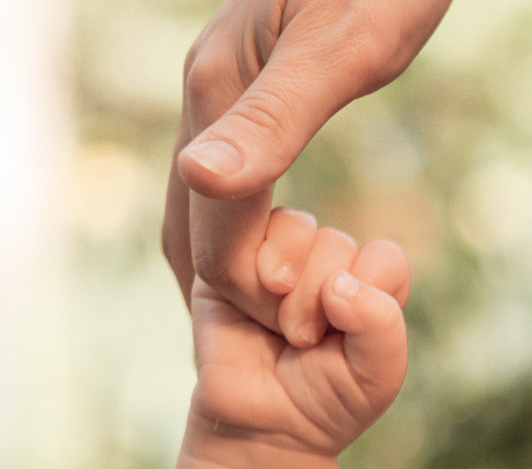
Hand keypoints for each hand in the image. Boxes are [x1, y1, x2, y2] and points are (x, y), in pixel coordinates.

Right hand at [164, 0, 450, 330]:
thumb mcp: (343, 50)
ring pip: (199, 193)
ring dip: (219, 260)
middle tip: (250, 354)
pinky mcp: (251, 78)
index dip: (242, 284)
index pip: (212, 216)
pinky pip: (227, 169)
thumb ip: (275, 119)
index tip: (281, 340)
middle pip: (187, 212)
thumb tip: (204, 184)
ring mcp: (224, 82)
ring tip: (254, 323)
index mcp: (220, 88)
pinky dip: (236, 221)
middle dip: (214, 286)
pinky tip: (266, 246)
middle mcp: (208, 86)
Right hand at [189, 213, 410, 468]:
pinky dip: (248, 274)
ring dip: (285, 283)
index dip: (365, 297)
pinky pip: (242, 230)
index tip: (342, 340)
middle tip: (301, 342)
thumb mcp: (376, 377)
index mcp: (373, 286)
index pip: (384, 258)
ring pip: (294, 228)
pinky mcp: (233, 254)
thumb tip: (339, 282)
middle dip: (317, 300)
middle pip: (337, 243)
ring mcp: (282, 255)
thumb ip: (383, 327)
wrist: (260, 424)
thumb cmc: (326, 400)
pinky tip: (245, 304)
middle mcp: (330, 263)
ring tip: (275, 325)